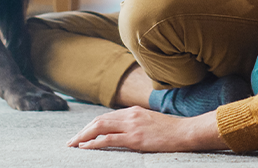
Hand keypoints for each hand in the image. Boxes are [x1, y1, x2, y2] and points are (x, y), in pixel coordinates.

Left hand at [67, 107, 226, 151]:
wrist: (186, 132)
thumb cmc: (172, 130)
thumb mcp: (151, 122)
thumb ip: (137, 123)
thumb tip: (125, 130)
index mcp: (133, 111)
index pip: (105, 116)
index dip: (91, 126)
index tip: (81, 134)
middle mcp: (130, 115)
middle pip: (98, 121)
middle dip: (82, 131)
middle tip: (71, 141)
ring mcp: (132, 126)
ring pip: (100, 128)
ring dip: (83, 136)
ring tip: (73, 145)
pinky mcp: (135, 137)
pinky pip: (108, 139)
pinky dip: (94, 143)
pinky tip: (85, 147)